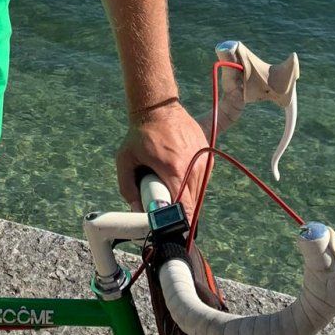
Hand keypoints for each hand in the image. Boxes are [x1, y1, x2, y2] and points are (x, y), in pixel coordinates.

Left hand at [116, 101, 209, 222]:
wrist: (159, 107)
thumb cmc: (140, 134)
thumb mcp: (125, 159)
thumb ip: (128, 188)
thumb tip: (137, 210)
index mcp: (174, 170)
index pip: (185, 208)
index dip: (178, 222)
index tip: (170, 226)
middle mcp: (194, 166)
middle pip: (193, 204)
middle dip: (179, 210)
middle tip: (165, 204)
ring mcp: (204, 160)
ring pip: (199, 193)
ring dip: (186, 196)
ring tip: (170, 184)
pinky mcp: (208, 154)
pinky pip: (202, 179)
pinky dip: (192, 183)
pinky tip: (179, 173)